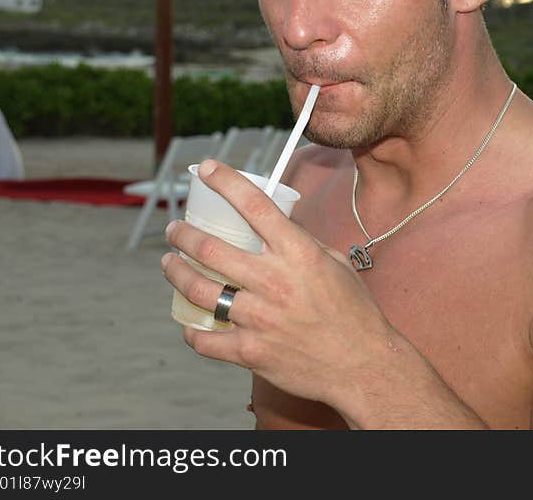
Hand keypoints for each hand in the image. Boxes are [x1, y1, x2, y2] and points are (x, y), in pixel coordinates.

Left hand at [160, 159, 393, 409]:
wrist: (362, 364)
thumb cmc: (353, 311)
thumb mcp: (334, 264)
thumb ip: (302, 243)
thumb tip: (275, 225)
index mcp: (298, 253)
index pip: (254, 205)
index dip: (225, 181)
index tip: (206, 169)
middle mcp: (274, 282)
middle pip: (210, 249)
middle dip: (183, 234)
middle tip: (174, 230)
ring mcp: (259, 319)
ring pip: (199, 290)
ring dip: (176, 274)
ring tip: (170, 264)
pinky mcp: (251, 352)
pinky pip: (205, 339)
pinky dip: (192, 331)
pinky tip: (190, 323)